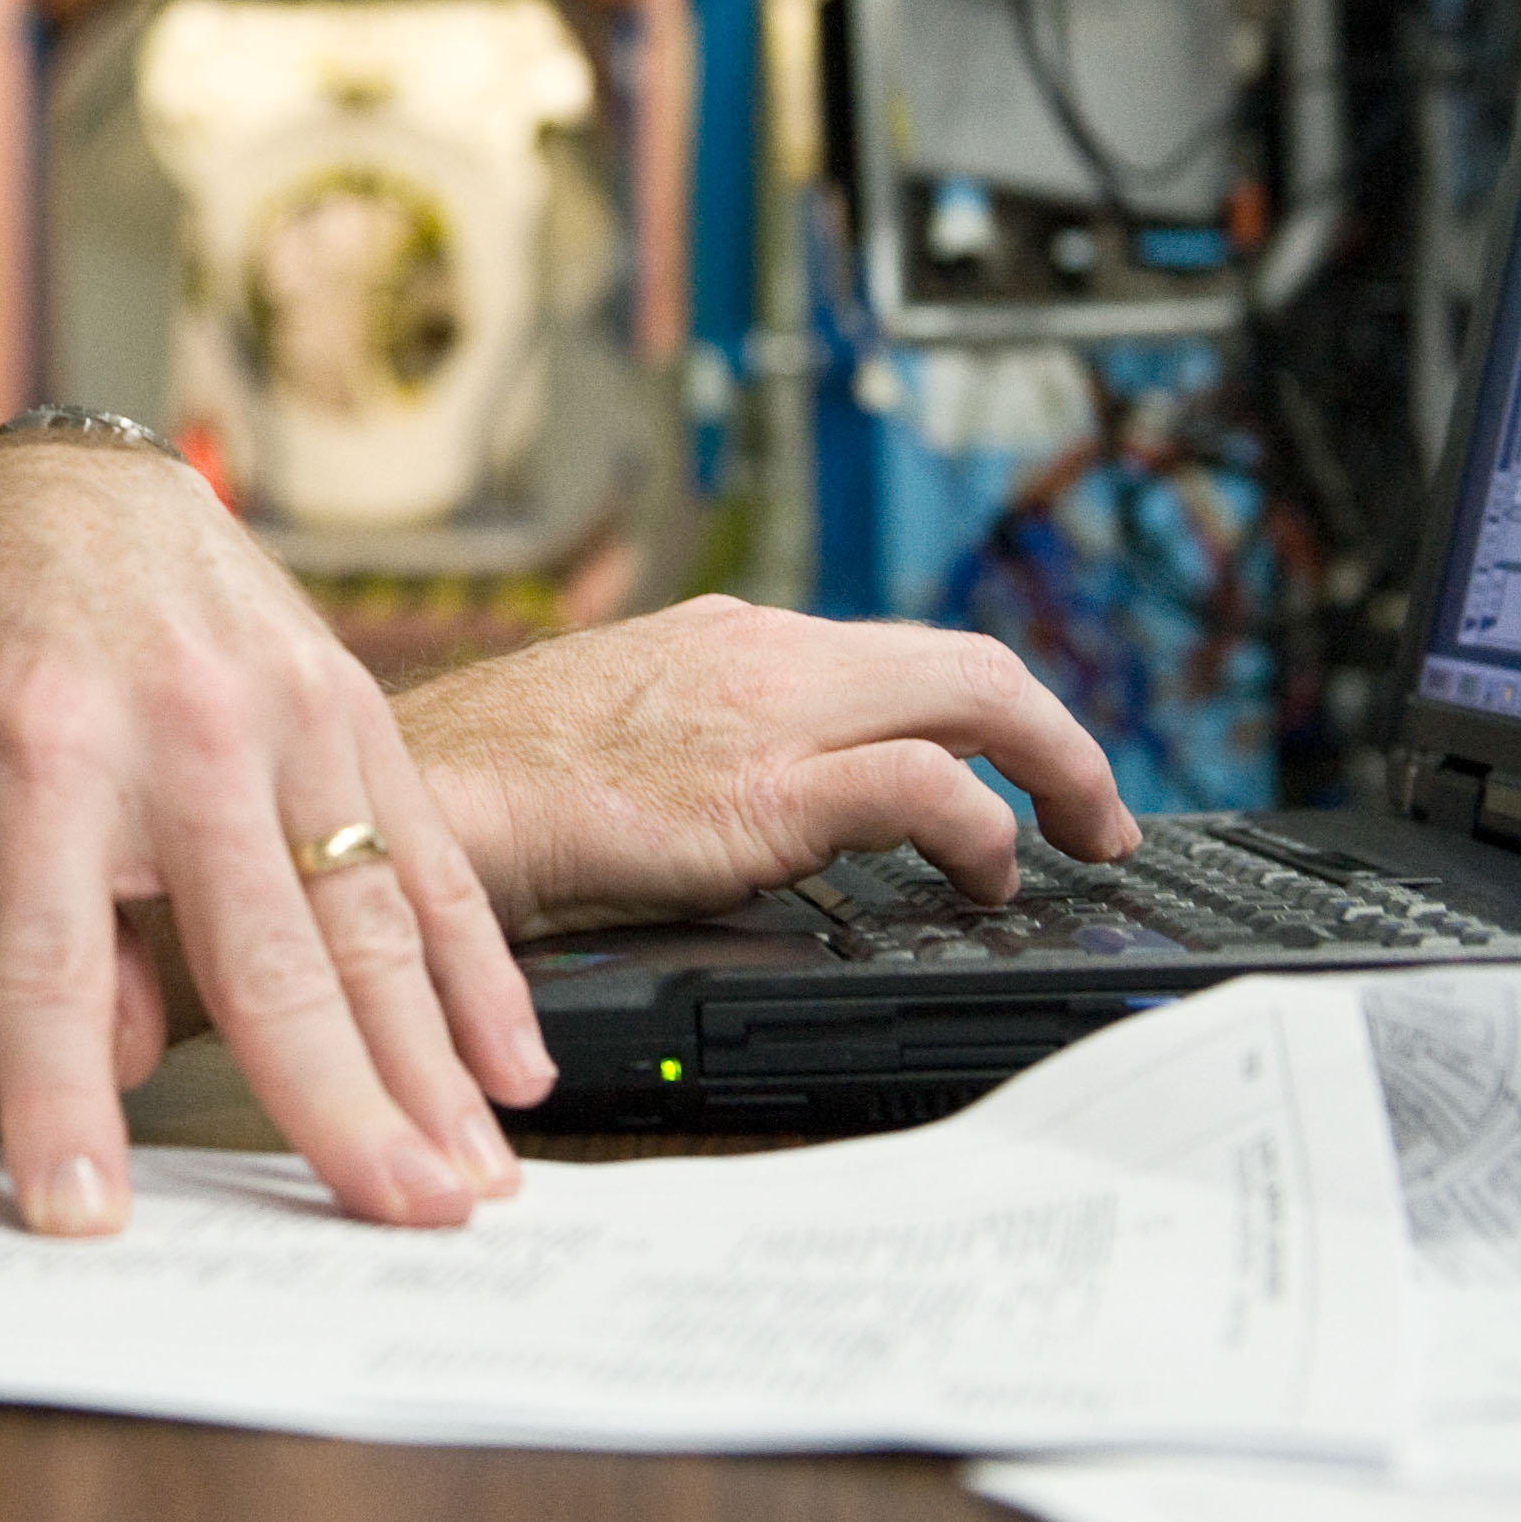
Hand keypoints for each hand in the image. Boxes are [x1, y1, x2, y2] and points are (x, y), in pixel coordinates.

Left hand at [0, 444, 546, 1239]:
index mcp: (43, 761)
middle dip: (334, 1103)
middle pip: (265, 958)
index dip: (60, 1096)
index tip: (80, 1209)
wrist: (67, 499)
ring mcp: (288, 718)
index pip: (48, 964)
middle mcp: (181, 739)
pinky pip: (432, 854)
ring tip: (470, 1177)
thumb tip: (124, 1049)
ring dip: (432, 1062)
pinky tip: (509, 1063)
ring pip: (374, 917)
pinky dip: (477, 970)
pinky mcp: (357, 706)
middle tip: (393, 1213)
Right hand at [397, 595, 1137, 940]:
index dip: (987, 710)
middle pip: (966, 659)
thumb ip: (707, 746)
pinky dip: (980, 829)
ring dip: (1052, 771)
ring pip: (973, 694)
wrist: (430, 802)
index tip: (1021, 771)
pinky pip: (925, 786)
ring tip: (1071, 847)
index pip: (900, 653)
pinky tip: (983, 880)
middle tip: (1091, 816)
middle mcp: (766, 654)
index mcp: (732, 641)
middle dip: (1055, 735)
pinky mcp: (765, 786)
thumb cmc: (497, 790)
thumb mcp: (628, 738)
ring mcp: (771, 710)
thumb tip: (769, 811)